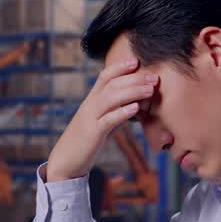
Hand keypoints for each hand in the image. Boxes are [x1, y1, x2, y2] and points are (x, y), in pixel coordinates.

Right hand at [46, 58, 156, 181]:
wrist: (65, 161)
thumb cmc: (86, 141)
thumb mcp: (100, 122)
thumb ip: (114, 111)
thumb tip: (134, 104)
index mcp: (91, 100)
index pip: (105, 76)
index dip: (120, 66)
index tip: (137, 61)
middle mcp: (89, 105)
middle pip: (112, 84)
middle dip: (134, 78)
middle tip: (155, 77)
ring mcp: (90, 118)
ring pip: (111, 98)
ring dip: (133, 91)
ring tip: (150, 90)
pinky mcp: (93, 133)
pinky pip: (108, 120)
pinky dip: (122, 112)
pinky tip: (136, 108)